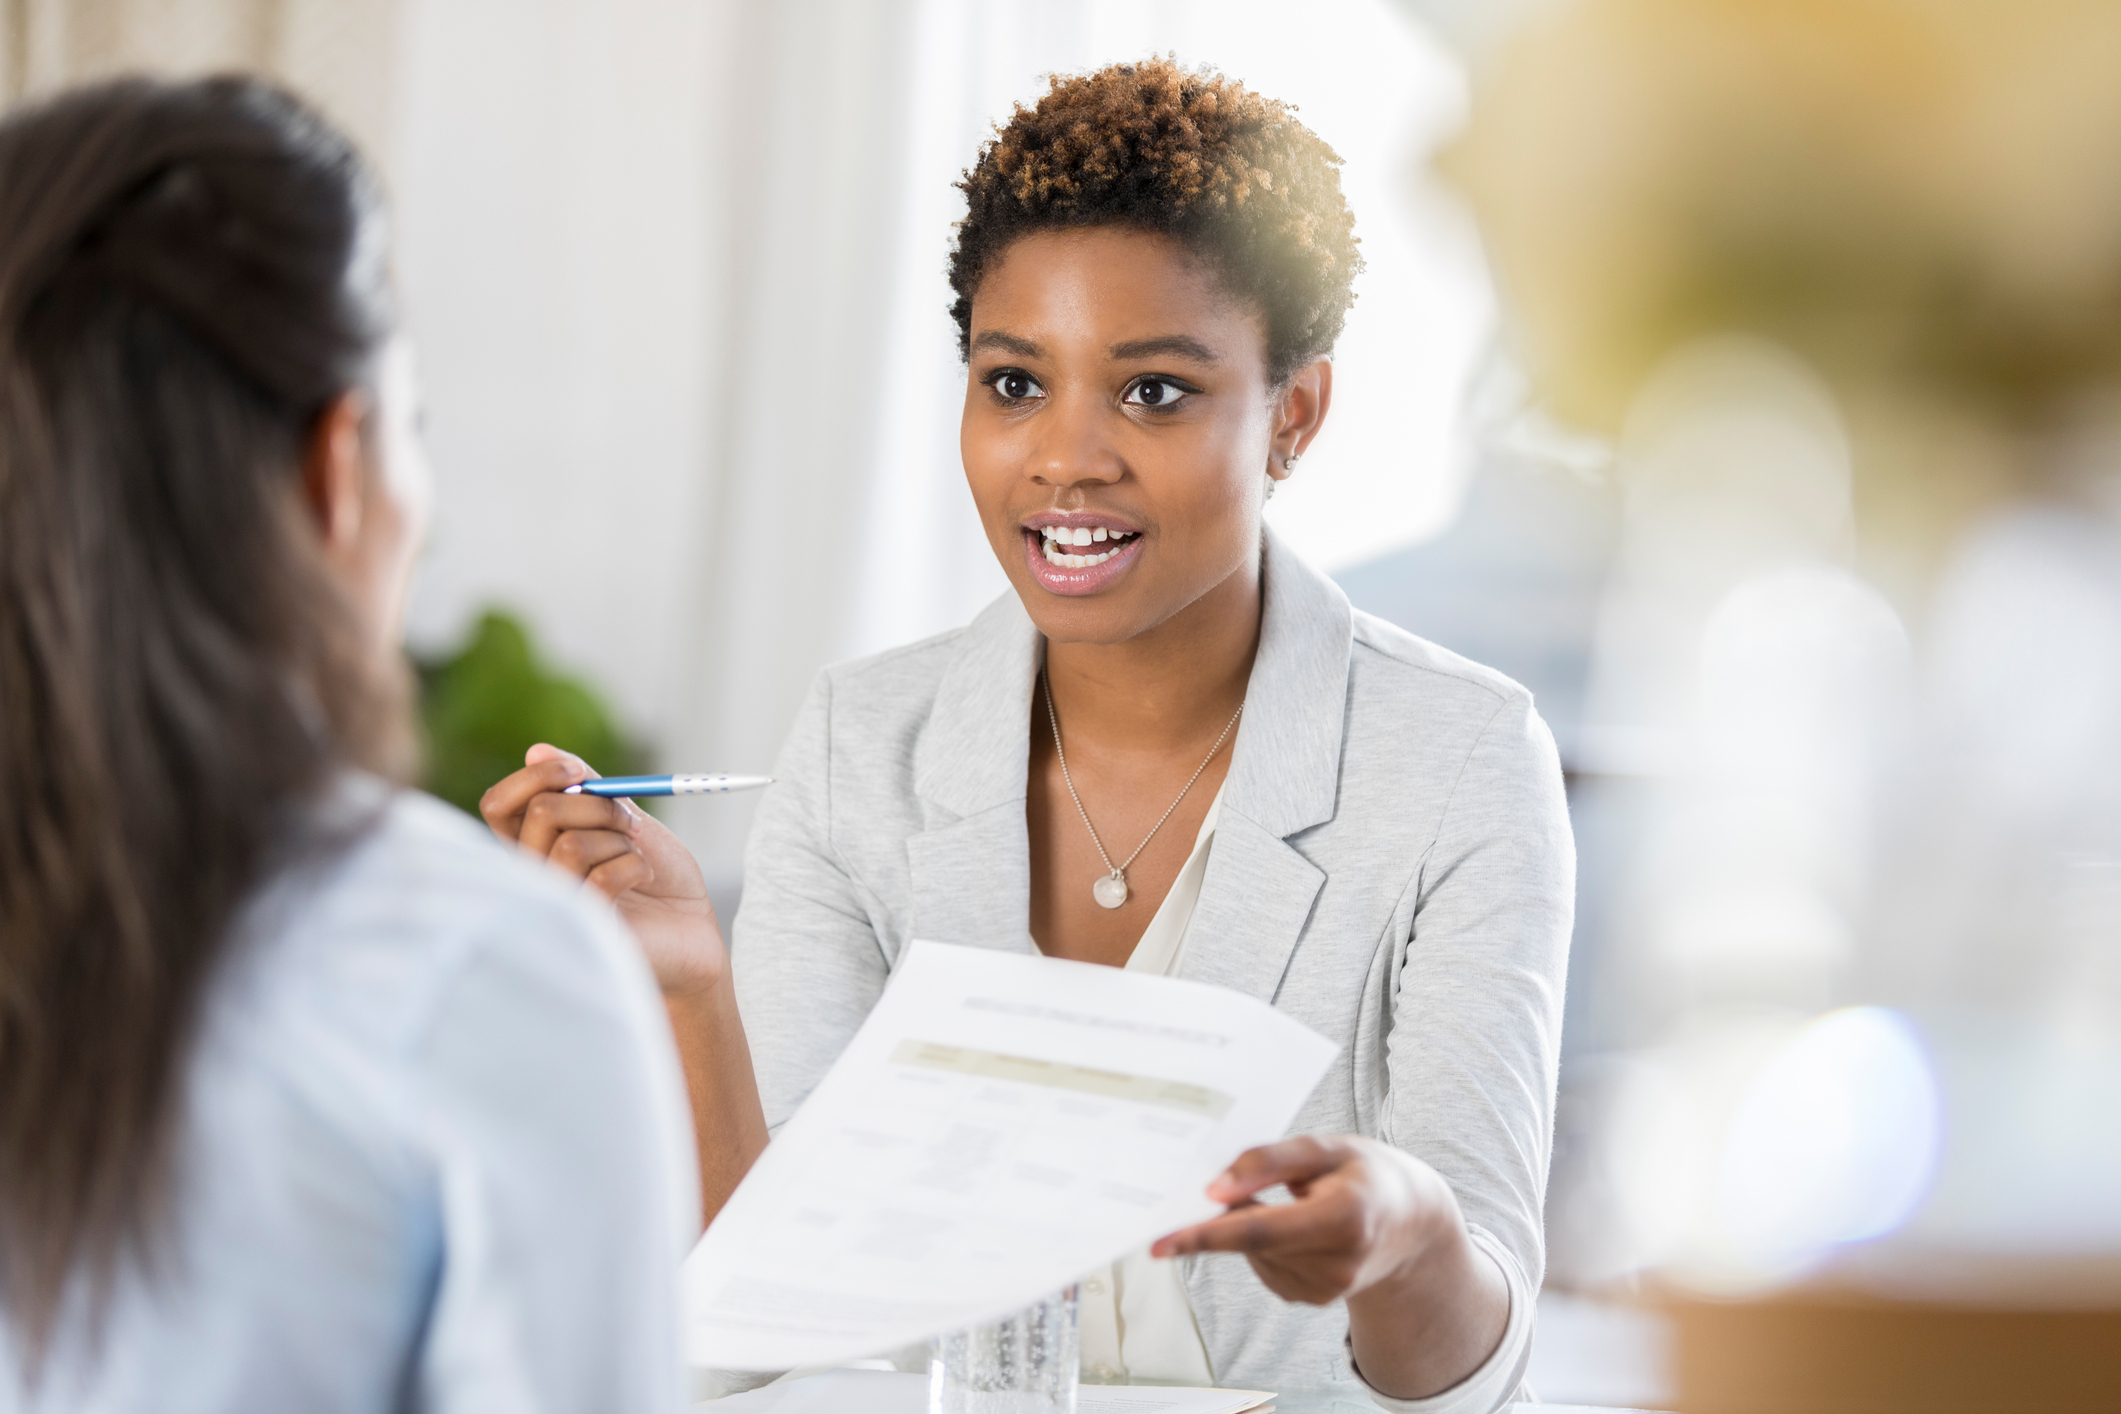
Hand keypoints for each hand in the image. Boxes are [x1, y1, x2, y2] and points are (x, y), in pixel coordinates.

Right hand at [479, 743, 728, 995]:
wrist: (695, 928)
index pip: (498, 805)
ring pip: (570, 844)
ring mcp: (554, 906)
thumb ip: (584, 786)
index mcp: (534, 846)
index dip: (533, 778)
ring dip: (619, 839)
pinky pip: (600, 878)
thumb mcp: (624, 819)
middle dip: (597, 802)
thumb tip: (536, 750)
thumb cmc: (658, 876)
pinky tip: (643, 880)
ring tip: (637, 856)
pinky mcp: (582, 930)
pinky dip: (635, 866)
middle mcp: (534, 877)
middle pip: (539, 812)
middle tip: (630, 820)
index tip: (576, 771)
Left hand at [1153, 1134, 1507, 1399]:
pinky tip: (1292, 1224)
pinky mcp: (1316, 1299)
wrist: (1412, 1221)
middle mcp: (1338, 1261)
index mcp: (1346, 1216)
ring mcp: (1328, 1288)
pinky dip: (1263, 1243)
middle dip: (1220, 1217)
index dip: (1206, 1234)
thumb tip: (1213, 1190)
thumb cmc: (1367, 1173)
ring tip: (1289, 1200)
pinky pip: (1265, 1266)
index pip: (1260, 1230)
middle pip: (1251, 1241)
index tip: (1161, 1241)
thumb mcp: (1325, 1148)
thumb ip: (1267, 1162)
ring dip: (1248, 1225)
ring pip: (1254, 1253)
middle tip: (1206, 1188)